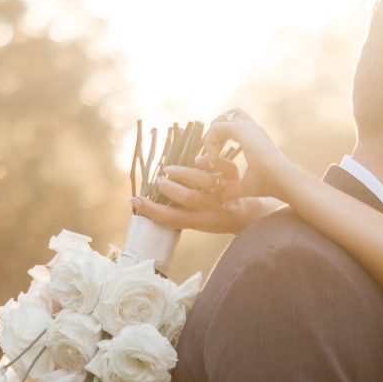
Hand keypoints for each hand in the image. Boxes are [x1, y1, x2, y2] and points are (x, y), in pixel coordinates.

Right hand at [133, 160, 270, 238]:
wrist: (248, 214)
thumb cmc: (214, 216)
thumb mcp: (197, 221)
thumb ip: (178, 213)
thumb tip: (144, 202)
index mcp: (201, 222)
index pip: (172, 219)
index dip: (152, 211)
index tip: (134, 200)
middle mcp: (213, 209)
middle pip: (189, 199)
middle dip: (169, 189)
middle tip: (157, 181)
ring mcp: (225, 194)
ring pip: (204, 182)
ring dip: (183, 173)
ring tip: (169, 169)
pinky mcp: (235, 180)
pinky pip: (223, 167)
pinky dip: (208, 161)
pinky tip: (196, 159)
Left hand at [201, 106, 290, 199]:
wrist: (282, 179)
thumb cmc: (268, 183)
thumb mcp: (246, 186)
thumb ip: (232, 190)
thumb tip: (222, 198)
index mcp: (256, 139)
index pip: (234, 127)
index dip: (219, 141)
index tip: (216, 162)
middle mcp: (253, 129)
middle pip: (230, 115)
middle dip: (216, 129)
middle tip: (212, 150)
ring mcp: (248, 127)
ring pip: (223, 118)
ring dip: (213, 132)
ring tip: (211, 150)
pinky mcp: (242, 130)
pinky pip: (217, 128)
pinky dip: (210, 141)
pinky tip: (215, 159)